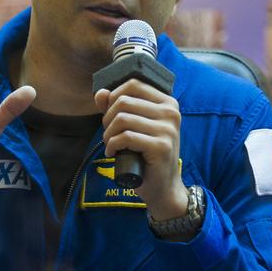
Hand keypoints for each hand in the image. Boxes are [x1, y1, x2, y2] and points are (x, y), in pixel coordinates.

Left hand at [95, 79, 186, 219]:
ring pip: (122, 118)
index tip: (110, 115)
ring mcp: (168, 130)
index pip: (134, 84)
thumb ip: (118, 108)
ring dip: (108, 133)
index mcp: (168, 103)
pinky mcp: (161, 147)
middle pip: (124, 101)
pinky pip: (125, 137)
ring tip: (110, 144)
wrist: (162, 186)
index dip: (114, 96)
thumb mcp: (134, 127)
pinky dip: (112, 145)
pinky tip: (113, 153)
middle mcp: (171, 113)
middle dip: (108, 118)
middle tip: (108, 134)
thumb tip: (100, 93)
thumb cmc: (147, 155)